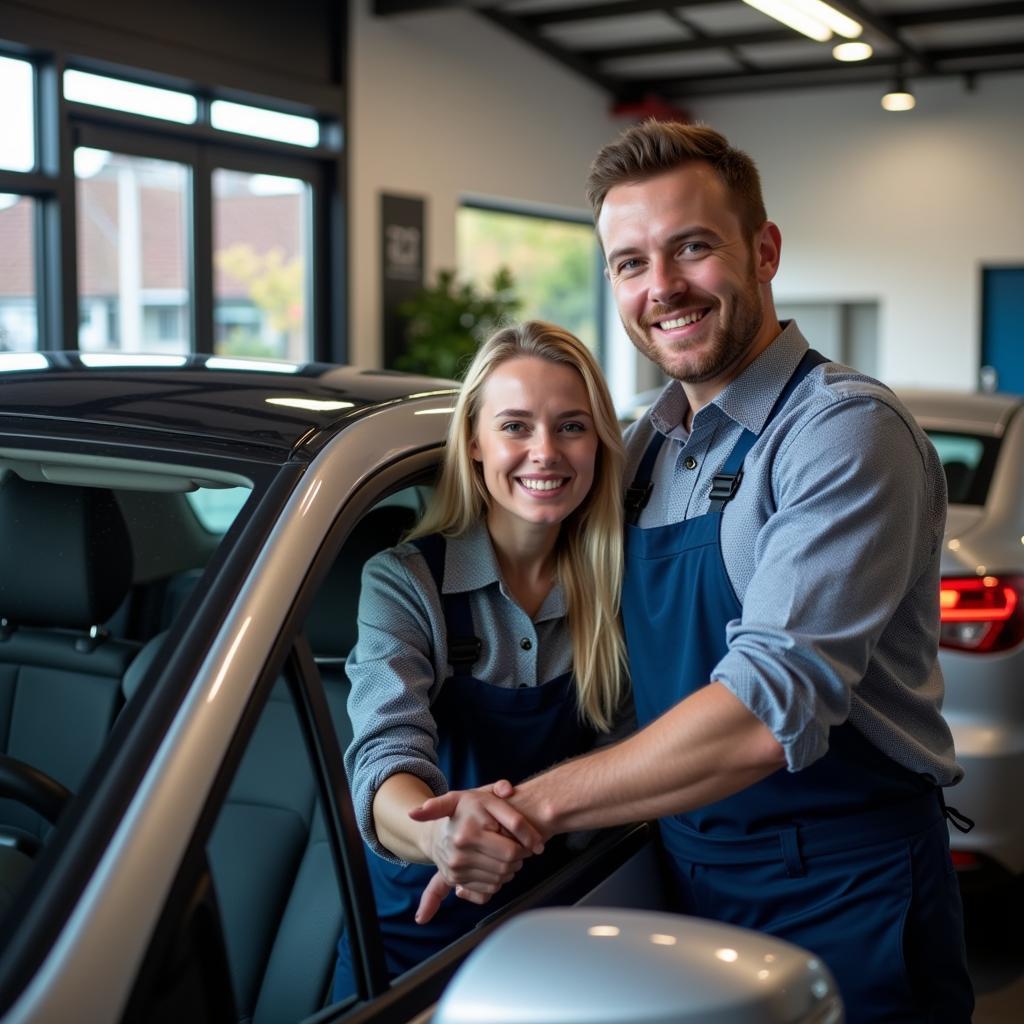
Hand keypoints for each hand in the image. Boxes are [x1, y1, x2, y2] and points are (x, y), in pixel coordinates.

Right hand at [410, 782, 542, 923]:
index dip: (527, 847)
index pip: (511, 850)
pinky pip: (488, 889)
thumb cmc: (466, 810)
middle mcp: (460, 852)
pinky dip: (498, 881)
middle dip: (519, 858)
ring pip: (499, 879)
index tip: (535, 844)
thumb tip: (509, 790)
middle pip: (506, 866)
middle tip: (520, 847)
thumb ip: (500, 788)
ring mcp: (456, 868)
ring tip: (509, 854)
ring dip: (510, 870)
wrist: (435, 831)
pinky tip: (496, 866)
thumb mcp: (483, 794)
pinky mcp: (455, 880)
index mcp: (469, 831)